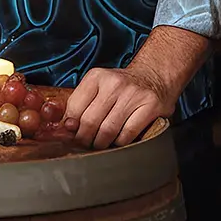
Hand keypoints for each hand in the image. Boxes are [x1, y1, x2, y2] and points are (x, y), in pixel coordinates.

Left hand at [64, 26, 208, 148]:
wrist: (155, 76)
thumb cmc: (122, 87)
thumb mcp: (98, 87)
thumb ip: (80, 104)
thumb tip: (66, 128)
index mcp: (96, 76)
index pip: (74, 108)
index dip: (71, 127)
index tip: (73, 135)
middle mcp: (114, 83)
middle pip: (90, 121)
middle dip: (85, 139)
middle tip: (86, 144)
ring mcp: (133, 94)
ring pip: (108, 131)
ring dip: (102, 143)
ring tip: (101, 143)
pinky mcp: (150, 106)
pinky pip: (127, 134)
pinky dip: (120, 143)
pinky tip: (119, 139)